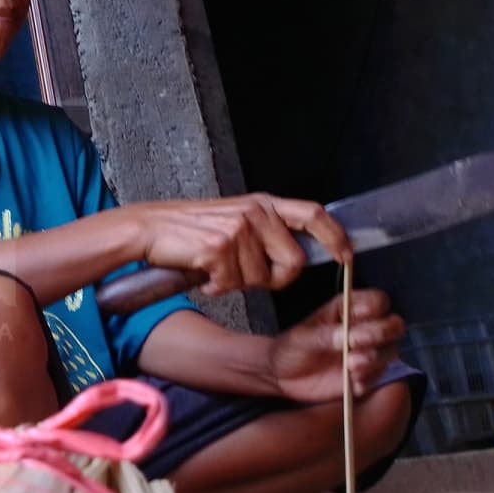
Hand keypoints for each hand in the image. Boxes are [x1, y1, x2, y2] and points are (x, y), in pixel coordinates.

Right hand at [129, 193, 351, 296]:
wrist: (148, 228)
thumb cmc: (188, 230)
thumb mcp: (235, 220)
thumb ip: (266, 232)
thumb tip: (297, 258)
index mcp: (262, 204)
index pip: (313, 215)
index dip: (335, 238)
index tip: (345, 257)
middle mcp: (255, 213)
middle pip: (292, 263)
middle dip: (274, 281)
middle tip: (245, 277)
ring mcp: (237, 229)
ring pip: (260, 280)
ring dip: (237, 284)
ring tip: (214, 268)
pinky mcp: (219, 248)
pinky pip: (233, 284)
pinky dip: (216, 288)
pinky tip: (202, 274)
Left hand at [267, 289, 404, 402]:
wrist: (282, 378)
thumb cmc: (290, 349)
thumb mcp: (300, 339)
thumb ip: (324, 336)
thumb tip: (349, 337)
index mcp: (348, 309)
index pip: (377, 300)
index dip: (374, 308)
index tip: (356, 318)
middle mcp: (365, 327)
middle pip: (394, 324)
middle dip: (380, 333)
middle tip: (356, 343)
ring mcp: (369, 351)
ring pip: (391, 350)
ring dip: (375, 359)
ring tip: (350, 367)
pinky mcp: (368, 374)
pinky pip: (381, 376)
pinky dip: (370, 380)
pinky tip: (352, 384)